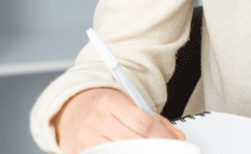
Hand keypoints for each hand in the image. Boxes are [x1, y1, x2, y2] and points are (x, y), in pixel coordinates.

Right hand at [53, 87, 184, 153]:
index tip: (173, 142)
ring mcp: (87, 139)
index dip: (162, 135)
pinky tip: (131, 151)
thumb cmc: (106, 107)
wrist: (74, 110)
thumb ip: (156, 120)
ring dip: (140, 152)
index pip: (143, 122)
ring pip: (121, 151)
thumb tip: (176, 137)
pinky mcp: (81, 152)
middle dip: (154, 147)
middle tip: (165, 149)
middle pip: (134, 140)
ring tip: (148, 149)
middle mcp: (96, 120)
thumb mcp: (131, 104)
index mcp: (111, 102)